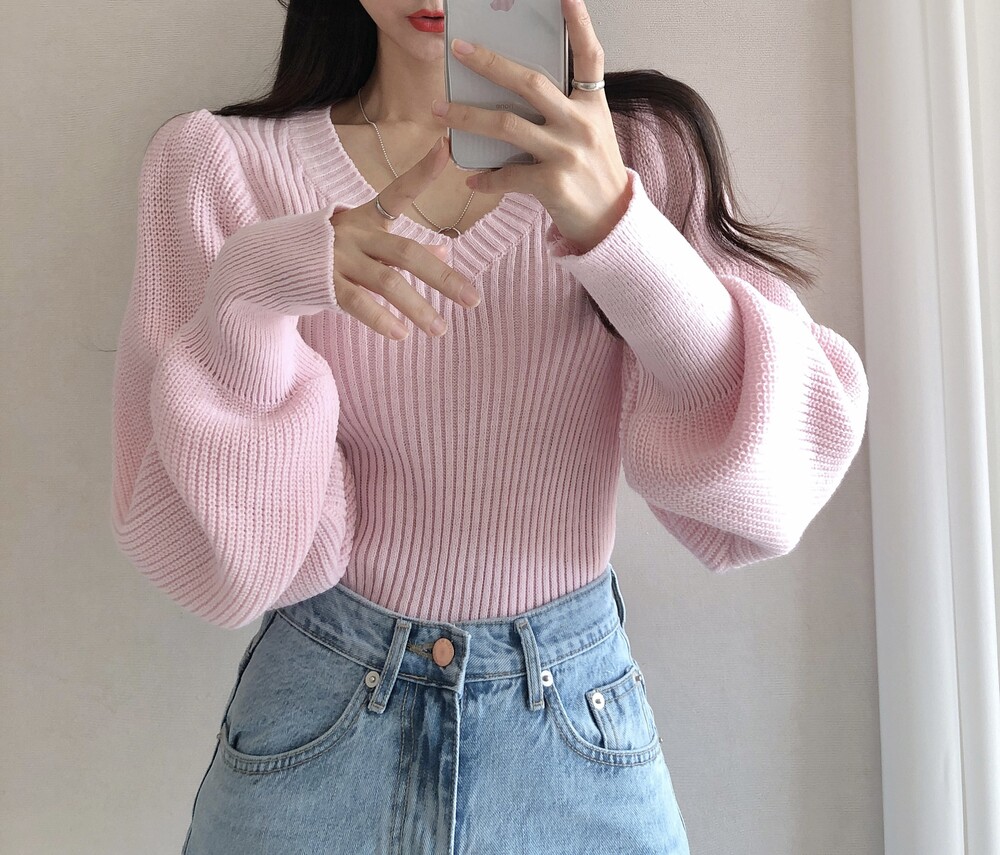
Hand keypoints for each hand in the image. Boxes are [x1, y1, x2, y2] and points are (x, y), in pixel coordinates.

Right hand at [329, 136, 481, 340]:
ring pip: (387, 282)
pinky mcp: (324, 283)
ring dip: (418, 308)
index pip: (398, 192)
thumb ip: (401, 250)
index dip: (422, 171)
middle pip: (407, 253)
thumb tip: (444, 252)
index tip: (446, 149)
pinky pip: (357, 303)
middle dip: (443, 278)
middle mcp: (355, 234)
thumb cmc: (326, 255)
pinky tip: (400, 335)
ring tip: (440, 329)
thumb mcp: (365, 246)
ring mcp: (339, 259)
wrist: (266, 265)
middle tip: (473, 299)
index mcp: (366, 219)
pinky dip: (381, 319)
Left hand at [432, 0, 631, 253]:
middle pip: (530, 83)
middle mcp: (581, 125)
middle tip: (458, 49)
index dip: (579, 23)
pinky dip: (485, 177)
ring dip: (466, 117)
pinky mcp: (552, 185)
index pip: (589, 56)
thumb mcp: (590, 134)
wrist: (611, 222)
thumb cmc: (593, 174)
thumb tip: (511, 94)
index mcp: (592, 106)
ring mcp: (567, 154)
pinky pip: (507, 175)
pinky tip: (470, 177)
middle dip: (490, 64)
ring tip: (440, 112)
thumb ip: (562, 111)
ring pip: (506, 126)